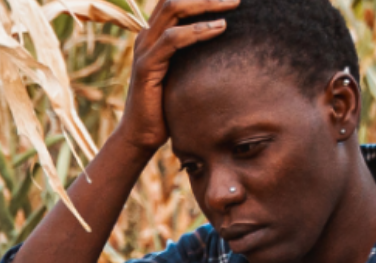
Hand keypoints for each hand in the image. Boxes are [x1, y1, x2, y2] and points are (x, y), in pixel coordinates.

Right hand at [115, 0, 240, 154]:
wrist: (142, 135)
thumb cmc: (167, 107)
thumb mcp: (184, 72)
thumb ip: (196, 52)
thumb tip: (229, 39)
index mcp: (155, 33)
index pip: (175, 0)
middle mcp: (147, 36)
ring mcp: (145, 49)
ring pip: (173, 9)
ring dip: (206, 4)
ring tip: (233, 6)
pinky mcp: (146, 66)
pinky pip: (172, 39)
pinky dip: (197, 31)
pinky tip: (220, 28)